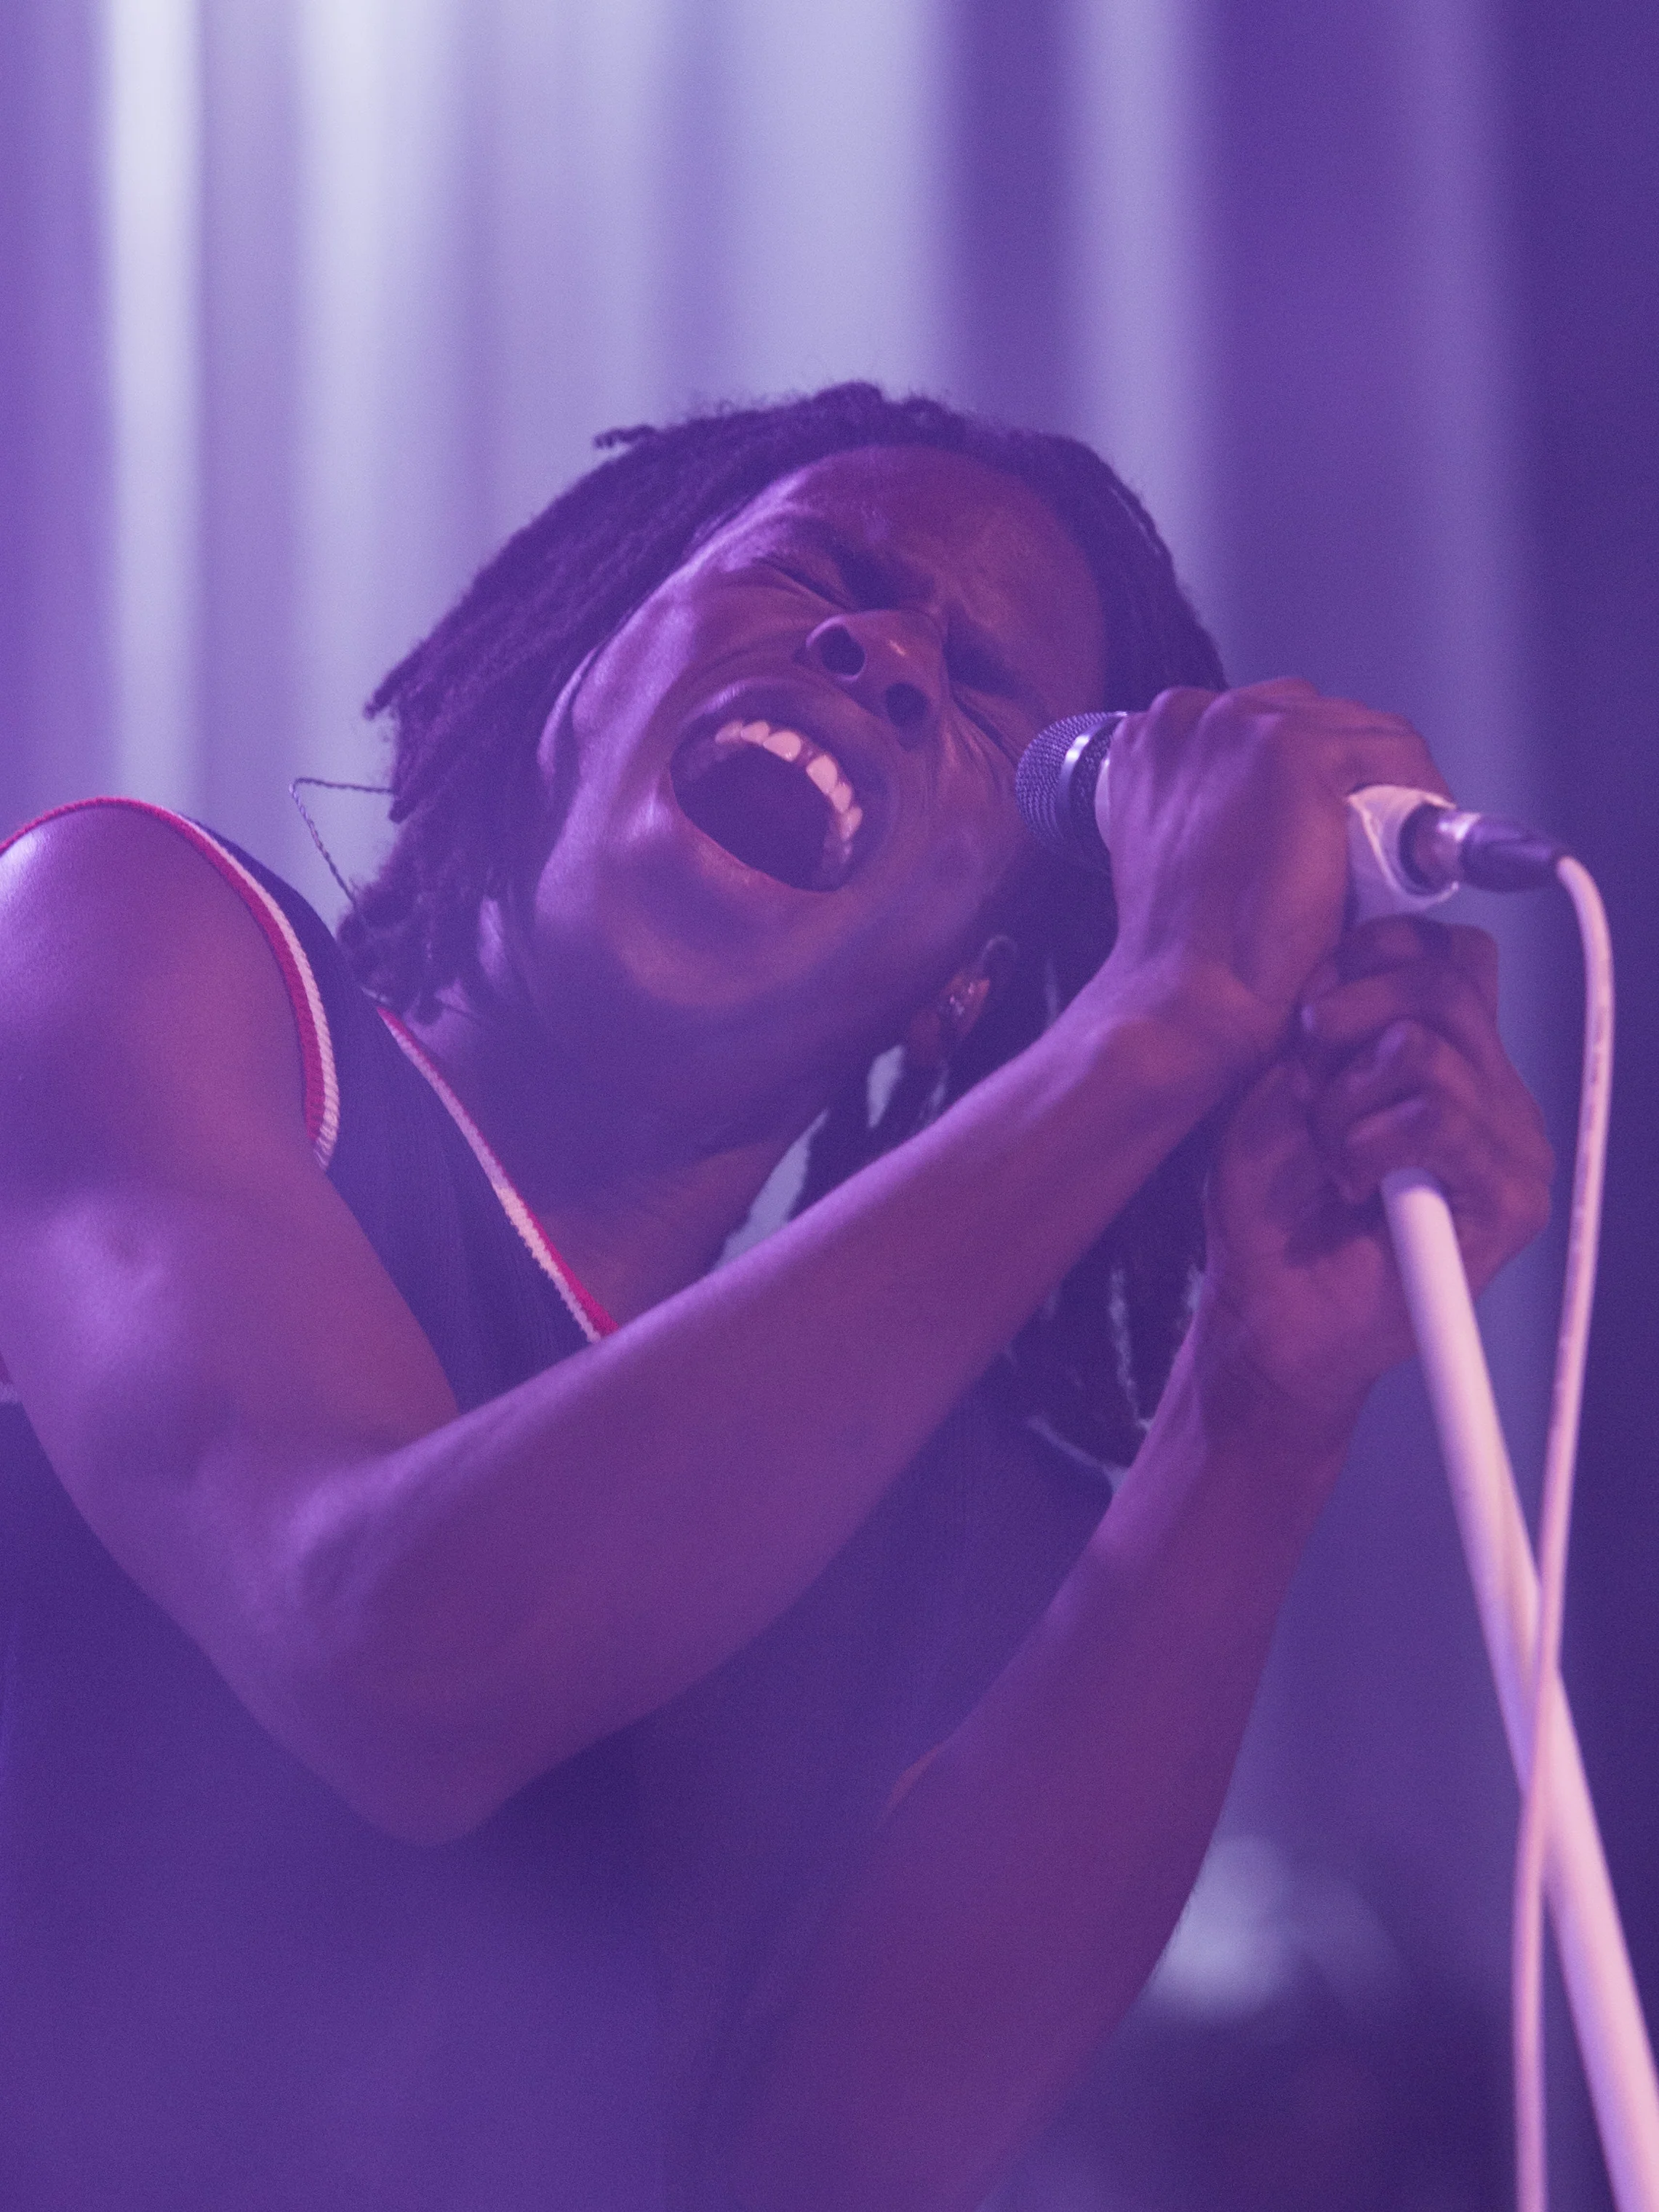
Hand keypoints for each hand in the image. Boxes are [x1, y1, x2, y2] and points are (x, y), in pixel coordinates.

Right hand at [1097, 680, 1449, 1062]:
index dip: (1303, 774)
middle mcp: (1190, 718)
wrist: (1187, 999)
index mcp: (1151, 739)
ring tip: (1392, 847)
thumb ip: (1208, 812)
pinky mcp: (1297, 752)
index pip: (1258, 724)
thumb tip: (1272, 810)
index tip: (1328, 819)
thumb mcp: (1179, 857)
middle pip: (1308, 716)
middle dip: (1344, 773)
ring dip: (1382, 783)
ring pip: (1355, 729)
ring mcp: (1242, 728)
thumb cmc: (1184, 953)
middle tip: (1365, 840)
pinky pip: (1392, 751)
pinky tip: (1417, 844)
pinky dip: (1419, 790)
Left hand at [1193, 917, 1552, 1445]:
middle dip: (1345, 1019)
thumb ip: (1327, 1017)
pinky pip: (1438, 1118)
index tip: (1309, 1007)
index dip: (1373, 953)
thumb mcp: (1282, 1085)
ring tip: (1329, 1154)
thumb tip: (1348, 960)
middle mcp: (1493, 1091)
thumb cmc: (1273, 1206)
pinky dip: (1368, 1143)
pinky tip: (1351, 1184)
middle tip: (1306, 1085)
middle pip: (1444, 982)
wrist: (1269, 1311)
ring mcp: (1511, 1145)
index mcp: (1450, 1055)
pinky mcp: (1512, 1200)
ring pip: (1430, 1051)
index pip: (1451, 952)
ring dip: (1347, 1100)